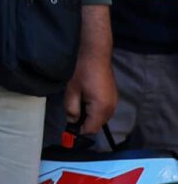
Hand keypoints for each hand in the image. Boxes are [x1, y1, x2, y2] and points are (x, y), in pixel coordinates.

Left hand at [64, 5, 116, 134]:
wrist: (95, 53)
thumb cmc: (82, 70)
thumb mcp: (72, 90)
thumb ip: (71, 109)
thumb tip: (72, 121)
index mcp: (101, 109)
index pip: (90, 129)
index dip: (79, 130)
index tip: (68, 125)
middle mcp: (111, 108)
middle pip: (97, 125)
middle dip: (84, 121)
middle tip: (72, 109)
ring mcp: (114, 101)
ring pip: (100, 117)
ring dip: (89, 114)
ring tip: (78, 99)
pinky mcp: (113, 95)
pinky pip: (104, 109)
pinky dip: (94, 107)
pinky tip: (85, 95)